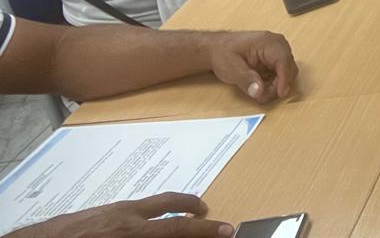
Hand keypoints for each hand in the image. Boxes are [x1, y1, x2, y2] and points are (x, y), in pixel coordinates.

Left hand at [10, 194, 231, 237]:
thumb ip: (150, 237)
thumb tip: (169, 233)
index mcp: (132, 231)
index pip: (178, 228)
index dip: (205, 230)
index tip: (225, 229)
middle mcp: (125, 215)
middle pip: (168, 202)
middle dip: (191, 206)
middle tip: (206, 211)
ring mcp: (110, 210)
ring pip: (148, 205)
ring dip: (167, 210)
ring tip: (175, 219)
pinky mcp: (97, 212)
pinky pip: (130, 210)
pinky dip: (144, 216)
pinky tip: (138, 227)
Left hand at [205, 30, 297, 102]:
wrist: (216, 48)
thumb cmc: (223, 53)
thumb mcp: (231, 69)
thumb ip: (246, 80)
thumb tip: (259, 91)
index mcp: (268, 42)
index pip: (284, 60)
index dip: (284, 79)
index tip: (279, 93)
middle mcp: (277, 44)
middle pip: (289, 68)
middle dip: (278, 85)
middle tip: (262, 95)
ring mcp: (277, 51)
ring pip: (287, 73)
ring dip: (276, 85)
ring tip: (259, 91)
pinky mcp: (274, 59)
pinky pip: (281, 74)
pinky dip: (273, 83)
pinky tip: (260, 86)